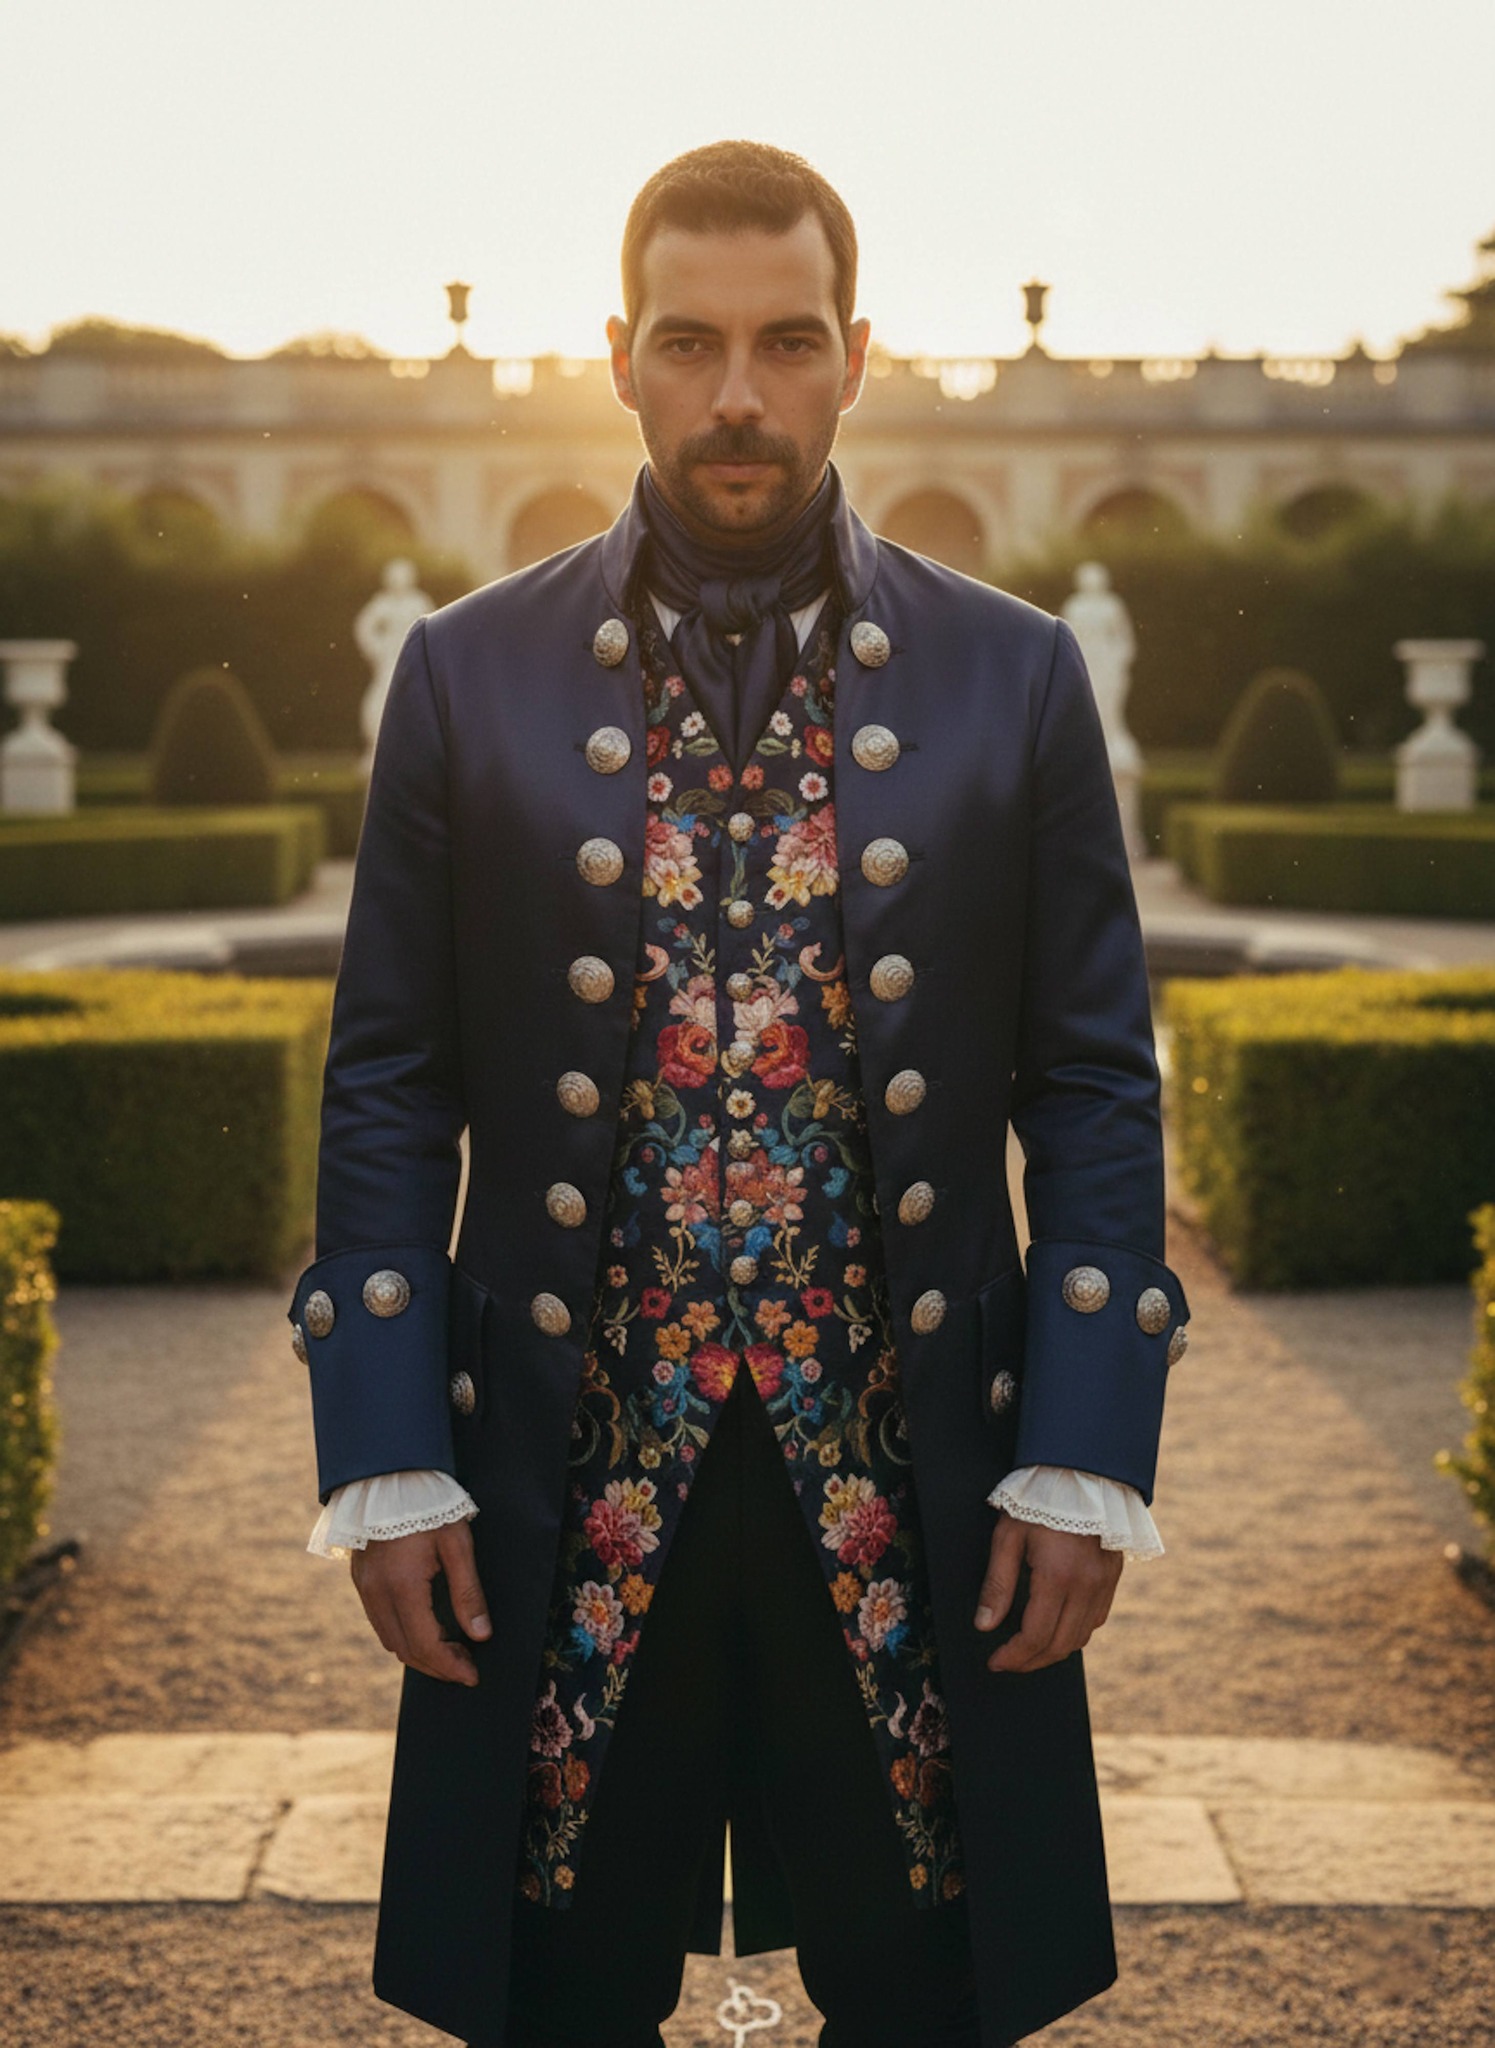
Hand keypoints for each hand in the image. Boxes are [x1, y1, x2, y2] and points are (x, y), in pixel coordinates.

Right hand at [350, 1516, 491, 1685]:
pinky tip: (424, 1630)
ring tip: (449, 1652)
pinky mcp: (360, 1580)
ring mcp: (364, 1587)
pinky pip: (379, 1622)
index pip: (425, 1645)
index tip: (472, 1675)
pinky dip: (402, 1635)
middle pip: (405, 1650)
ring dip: (418, 1654)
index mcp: (402, 1586)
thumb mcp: (457, 1543)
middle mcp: (377, 1593)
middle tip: (464, 1668)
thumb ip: (468, 1591)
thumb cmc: (430, 1506)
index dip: (450, 1666)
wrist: (390, 1476)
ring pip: (389, 1640)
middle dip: (436, 1666)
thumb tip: (481, 1634)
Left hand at [973, 1512, 1122, 1673]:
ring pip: (1081, 1637)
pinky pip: (1096, 1619)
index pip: (1036, 1636)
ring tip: (1028, 1650)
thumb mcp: (1008, 1535)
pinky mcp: (1113, 1577)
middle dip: (1031, 1661)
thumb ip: (997, 1583)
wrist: (1081, 1473)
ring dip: (1053, 1651)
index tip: (996, 1662)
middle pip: (1060, 1645)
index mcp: (1058, 1577)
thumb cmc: (1038, 1501)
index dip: (1014, 1656)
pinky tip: (1056, 1628)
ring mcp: (1104, 1584)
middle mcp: (1087, 1586)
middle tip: (1008, 1662)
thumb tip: (985, 1625)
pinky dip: (1075, 1633)